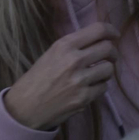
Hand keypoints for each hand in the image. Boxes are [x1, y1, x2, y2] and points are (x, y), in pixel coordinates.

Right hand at [3, 22, 121, 130]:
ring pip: (109, 69)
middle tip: (109, 57)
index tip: (115, 35)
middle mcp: (74, 60)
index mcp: (64, 45)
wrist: (23, 109)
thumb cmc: (35, 80)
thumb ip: (73, 47)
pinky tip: (89, 88)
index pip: (98, 30)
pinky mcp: (83, 98)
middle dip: (112, 52)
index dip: (111, 30)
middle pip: (108, 48)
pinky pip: (104, 87)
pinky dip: (99, 87)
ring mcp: (80, 80)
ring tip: (97, 74)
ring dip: (106, 71)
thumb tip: (98, 40)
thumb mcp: (50, 54)